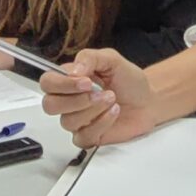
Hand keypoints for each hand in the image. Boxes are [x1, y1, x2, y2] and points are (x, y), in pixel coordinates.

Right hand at [40, 48, 156, 146]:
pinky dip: (101, 123)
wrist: (148, 100)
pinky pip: (83, 136)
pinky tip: (113, 112)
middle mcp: (69, 101)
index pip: (48, 82)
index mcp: (69, 80)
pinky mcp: (88, 136)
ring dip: (93, 109)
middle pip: (50, 105)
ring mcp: (78, 120)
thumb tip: (72, 71)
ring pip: (67, 121)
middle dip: (75, 99)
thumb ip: (90, 58)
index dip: (62, 84)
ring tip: (111, 98)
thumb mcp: (111, 60)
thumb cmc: (128, 81)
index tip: (85, 81)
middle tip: (97, 91)